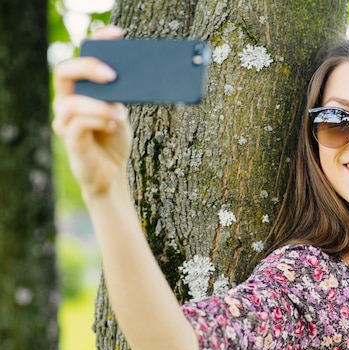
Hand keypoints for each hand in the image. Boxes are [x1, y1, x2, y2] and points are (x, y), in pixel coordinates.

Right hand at [52, 26, 130, 196]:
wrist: (112, 172)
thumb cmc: (115, 137)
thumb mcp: (120, 109)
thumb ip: (120, 92)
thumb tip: (139, 72)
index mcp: (80, 89)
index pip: (80, 57)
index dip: (97, 42)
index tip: (118, 35)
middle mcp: (66, 101)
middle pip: (64, 72)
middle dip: (88, 68)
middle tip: (113, 74)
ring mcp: (65, 121)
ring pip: (71, 102)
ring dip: (98, 105)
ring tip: (118, 113)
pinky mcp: (70, 141)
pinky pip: (77, 125)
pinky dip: (98, 120)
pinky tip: (114, 123)